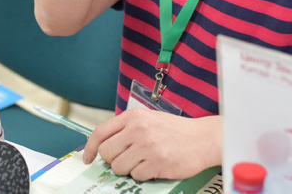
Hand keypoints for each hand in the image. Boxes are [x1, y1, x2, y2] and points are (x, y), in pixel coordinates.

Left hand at [84, 110, 221, 181]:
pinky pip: (136, 176)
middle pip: (107, 153)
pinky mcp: (157, 162)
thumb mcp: (149, 120)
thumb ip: (127, 129)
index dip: (90, 148)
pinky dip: (143, 175)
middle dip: (113, 160)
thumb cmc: (175, 131)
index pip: (101, 132)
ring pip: (119, 167)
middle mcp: (139, 129)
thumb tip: (103, 148)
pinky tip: (155, 165)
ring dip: (129, 168)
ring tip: (144, 161)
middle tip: (127, 158)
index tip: (88, 158)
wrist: (202, 138)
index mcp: (134, 117)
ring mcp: (147, 146)